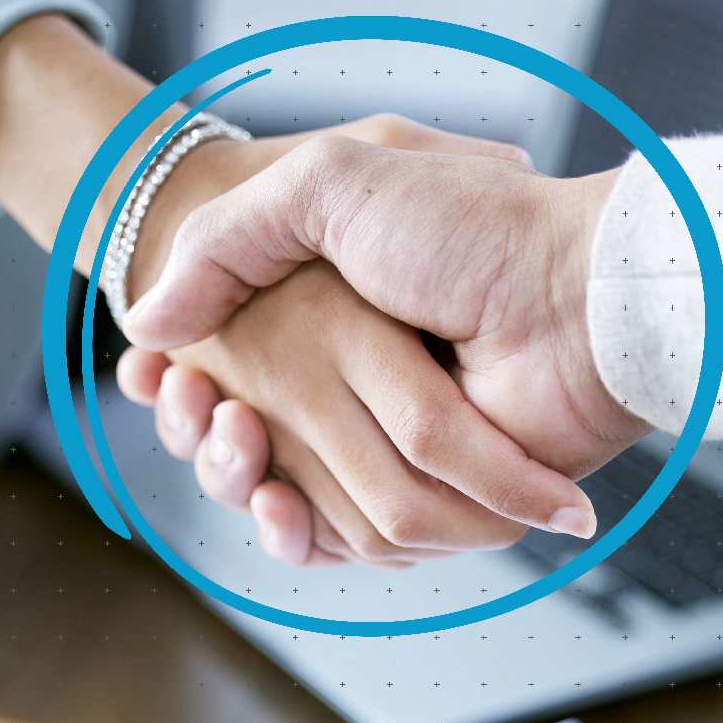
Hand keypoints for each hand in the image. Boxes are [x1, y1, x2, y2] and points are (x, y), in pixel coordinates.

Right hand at [124, 136, 654, 530]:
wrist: (576, 298)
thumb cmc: (471, 231)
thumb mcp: (332, 183)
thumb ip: (232, 236)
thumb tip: (146, 321)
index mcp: (330, 313)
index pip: (227, 365)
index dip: (178, 381)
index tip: (153, 378)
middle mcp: (358, 380)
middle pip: (244, 436)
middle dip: (200, 428)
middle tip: (188, 404)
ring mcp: (393, 443)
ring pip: (283, 491)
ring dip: (239, 477)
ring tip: (231, 439)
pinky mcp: (433, 500)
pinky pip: (347, 539)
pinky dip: (303, 532)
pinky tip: (272, 503)